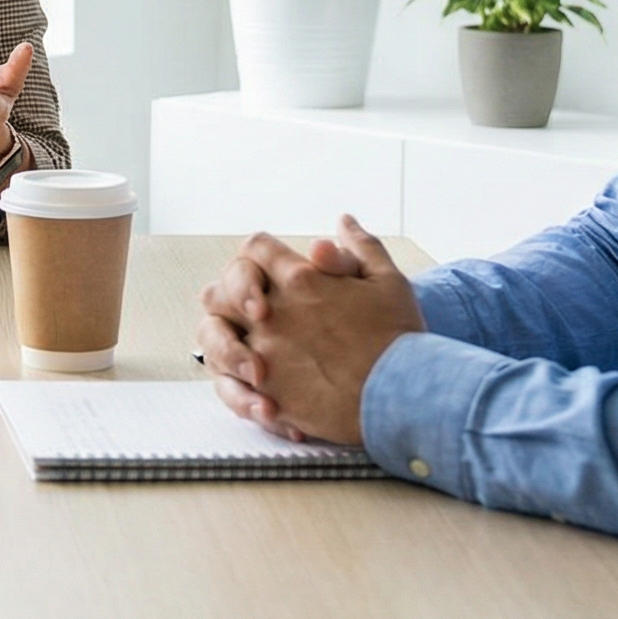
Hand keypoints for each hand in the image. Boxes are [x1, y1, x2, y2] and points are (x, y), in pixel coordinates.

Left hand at [194, 215, 423, 444]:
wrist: (404, 397)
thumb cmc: (399, 337)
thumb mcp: (388, 280)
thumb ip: (361, 247)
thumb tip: (343, 221)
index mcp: (299, 279)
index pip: (257, 248)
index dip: (263, 253)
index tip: (274, 266)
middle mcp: (272, 313)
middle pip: (220, 291)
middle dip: (231, 294)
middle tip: (253, 307)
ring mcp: (265, 354)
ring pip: (213, 337)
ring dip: (225, 338)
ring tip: (248, 347)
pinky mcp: (268, 393)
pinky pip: (230, 384)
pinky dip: (237, 384)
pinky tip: (260, 384)